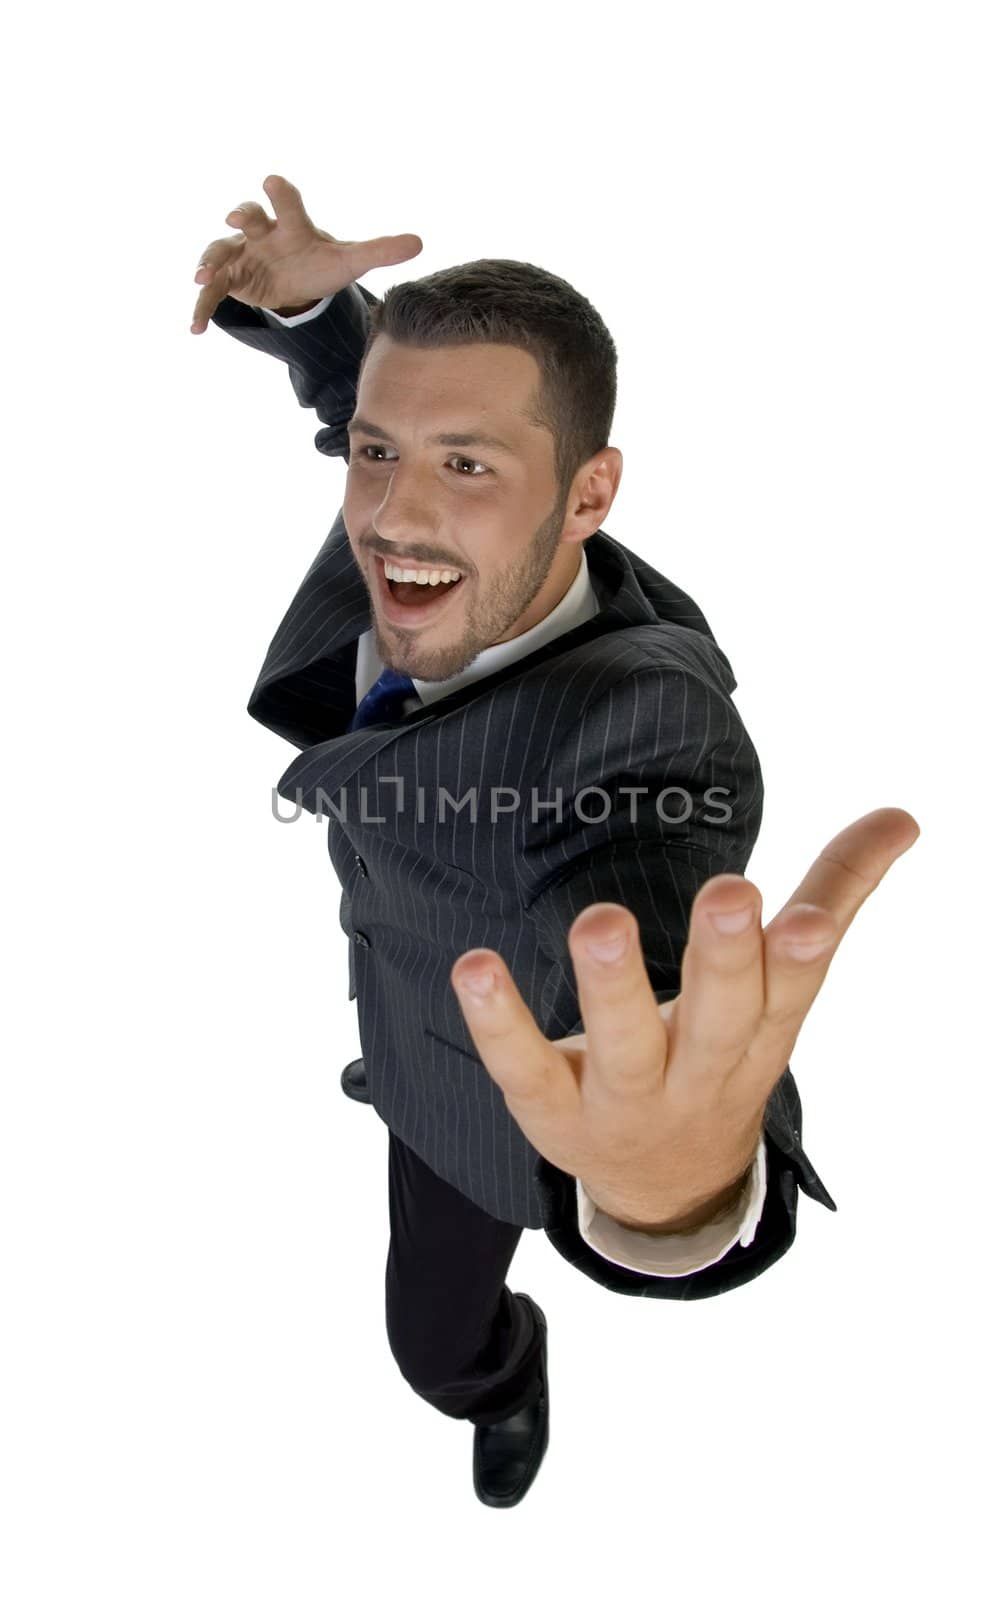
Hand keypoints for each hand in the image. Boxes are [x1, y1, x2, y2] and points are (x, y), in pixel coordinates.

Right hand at [189, 173, 422, 332]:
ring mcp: (243, 254)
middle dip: (241, 216)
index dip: (281, 193)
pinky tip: (195, 330)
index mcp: (292, 225)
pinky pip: (214, 293)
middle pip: (249, 217)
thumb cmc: (320, 263)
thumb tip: (420, 242)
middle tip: (235, 218)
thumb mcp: (350, 261)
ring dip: (210, 263)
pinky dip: (203, 310)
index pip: (287, 202)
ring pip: (221, 251)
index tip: (273, 181)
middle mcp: (263, 233)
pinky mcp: (232, 280)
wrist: (297, 280)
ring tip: (202, 279)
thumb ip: (380, 250)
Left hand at [449, 807, 919, 1230]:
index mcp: (761, 1033)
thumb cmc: (724, 1053)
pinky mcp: (554, 1110)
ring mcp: (627, 1099)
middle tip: (728, 895)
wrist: (667, 1185)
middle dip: (722, 960)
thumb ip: (837, 892)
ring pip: (625, 1048)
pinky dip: (500, 1023)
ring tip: (602, 923)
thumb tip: (903, 816)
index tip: (803, 916)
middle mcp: (701, 1070)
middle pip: (718, 1019)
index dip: (795, 959)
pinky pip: (524, 1070)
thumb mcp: (782, 990)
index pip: (788, 994)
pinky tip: (474, 967)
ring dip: (613, 987)